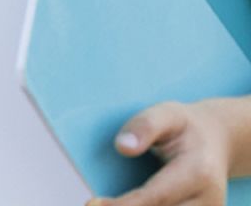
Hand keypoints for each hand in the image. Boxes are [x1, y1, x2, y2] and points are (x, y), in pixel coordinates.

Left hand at [91, 100, 232, 205]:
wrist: (218, 141)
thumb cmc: (185, 127)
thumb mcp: (166, 113)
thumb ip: (145, 125)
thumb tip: (123, 147)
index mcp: (198, 172)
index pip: (156, 197)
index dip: (124, 205)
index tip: (94, 204)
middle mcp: (208, 199)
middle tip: (93, 204)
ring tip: (106, 203)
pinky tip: (127, 203)